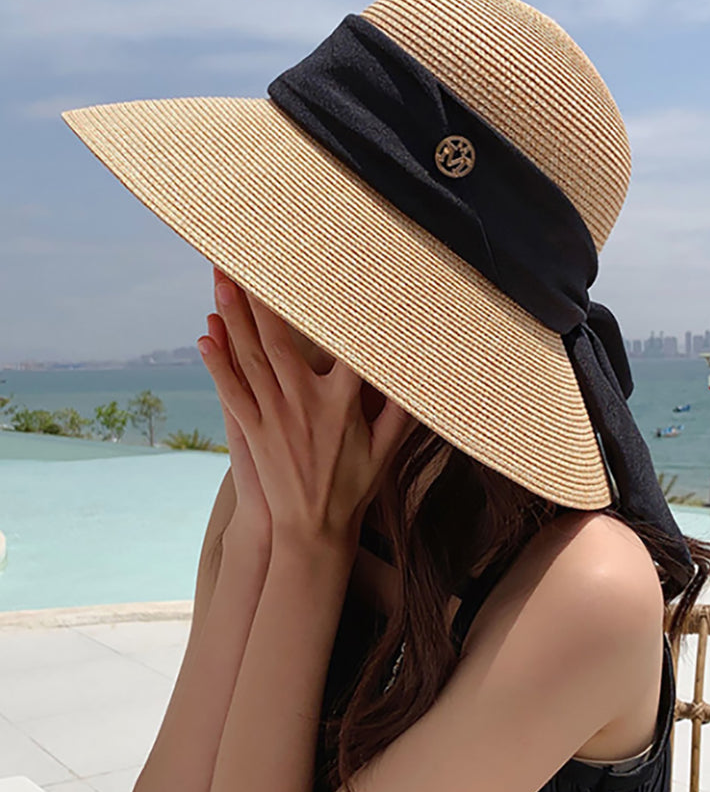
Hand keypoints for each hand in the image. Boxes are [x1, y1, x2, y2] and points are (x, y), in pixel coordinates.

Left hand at [198, 269, 417, 561]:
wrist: (313, 530)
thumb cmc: (353, 487)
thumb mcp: (388, 448)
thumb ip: (402, 410)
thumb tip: (421, 379)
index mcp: (341, 403)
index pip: (340, 344)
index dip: (332, 309)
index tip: (325, 277)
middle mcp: (303, 402)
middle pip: (279, 338)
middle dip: (261, 297)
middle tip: (246, 261)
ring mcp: (273, 415)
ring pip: (250, 356)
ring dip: (234, 317)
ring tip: (220, 281)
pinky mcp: (251, 430)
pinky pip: (231, 389)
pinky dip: (218, 362)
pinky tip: (205, 335)